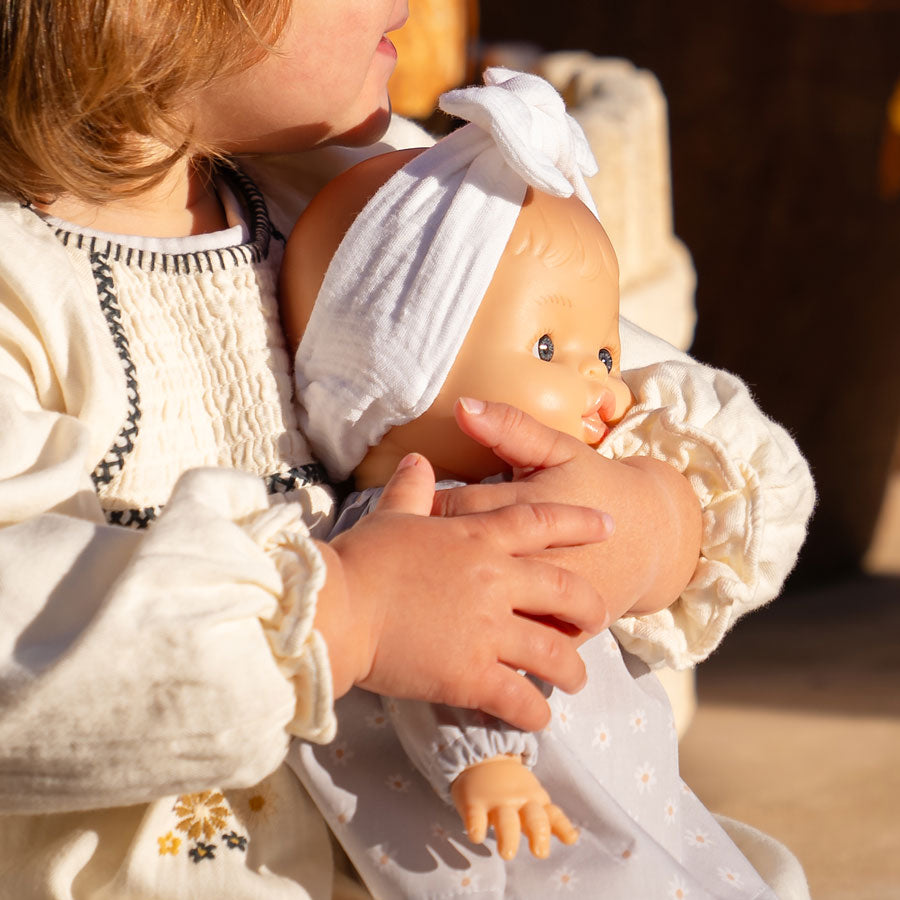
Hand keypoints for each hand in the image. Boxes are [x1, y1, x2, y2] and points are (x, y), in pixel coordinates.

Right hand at [314, 452, 612, 730]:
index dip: (580, 523)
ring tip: (576, 679)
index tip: (608, 525)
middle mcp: (495, 580)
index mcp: (478, 538)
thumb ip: (412, 488)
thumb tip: (418, 458)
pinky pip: (519, 698)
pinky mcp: (471, 674)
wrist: (338, 608)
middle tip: (600, 616)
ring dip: (572, 669)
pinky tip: (539, 719)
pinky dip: (534, 712)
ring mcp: (487, 629)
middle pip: (566, 589)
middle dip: (591, 606)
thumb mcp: (392, 516)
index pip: (542, 522)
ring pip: (553, 651)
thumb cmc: (361, 559)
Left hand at [432, 398, 701, 621]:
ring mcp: (552, 598)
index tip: (404, 512)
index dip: (423, 510)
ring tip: (429, 597)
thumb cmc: (595, 484)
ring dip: (454, 605)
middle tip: (406, 560)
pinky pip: (519, 645)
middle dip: (430, 560)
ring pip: (489, 608)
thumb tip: (461, 405)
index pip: (458, 506)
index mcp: (531, 505)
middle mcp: (538, 555)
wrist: (653, 536)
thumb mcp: (560, 450)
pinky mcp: (564, 630)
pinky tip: (460, 639)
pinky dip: (490, 643)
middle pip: (466, 560)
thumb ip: (511, 427)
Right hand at [451, 755, 577, 858]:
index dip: (563, 827)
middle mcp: (519, 801)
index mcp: (535, 801)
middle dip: (539, 833)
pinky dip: (475, 826)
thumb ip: (550, 820)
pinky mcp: (474, 803)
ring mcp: (496, 802)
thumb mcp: (533, 800)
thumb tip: (574, 838)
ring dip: (507, 836)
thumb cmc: (512, 789)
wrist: (482, 759)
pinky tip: (476, 837)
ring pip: (505, 820)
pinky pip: (474, 816)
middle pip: (533, 817)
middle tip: (540, 853)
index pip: (553, 815)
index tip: (571, 839)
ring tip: (507, 853)